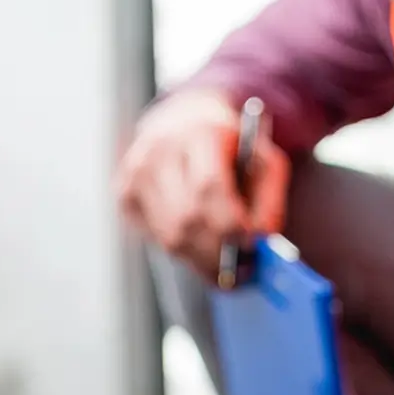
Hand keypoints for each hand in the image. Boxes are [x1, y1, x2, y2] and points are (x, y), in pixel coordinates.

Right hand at [115, 89, 289, 275]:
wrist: (185, 122)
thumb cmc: (231, 147)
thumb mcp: (264, 161)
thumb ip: (269, 202)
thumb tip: (261, 242)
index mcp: (198, 133)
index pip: (208, 188)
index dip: (229, 224)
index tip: (250, 247)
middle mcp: (160, 150)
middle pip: (187, 219)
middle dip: (218, 253)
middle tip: (242, 272)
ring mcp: (136, 173)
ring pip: (170, 237)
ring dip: (201, 259)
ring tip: (225, 266)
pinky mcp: (125, 193)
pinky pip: (156, 239)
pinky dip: (183, 250)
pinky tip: (199, 243)